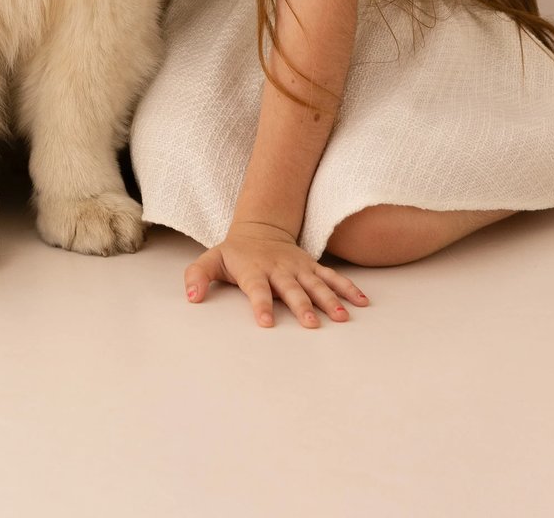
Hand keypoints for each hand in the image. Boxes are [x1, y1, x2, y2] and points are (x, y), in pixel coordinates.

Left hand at [184, 220, 367, 328]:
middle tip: (312, 325)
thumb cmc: (234, 254)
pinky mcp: (312, 268)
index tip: (267, 322)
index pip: (257, 288)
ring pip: (316, 284)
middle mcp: (279, 269)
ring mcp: (299, 268)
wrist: (259, 229)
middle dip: (302, 306)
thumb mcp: (211, 260)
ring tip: (343, 317)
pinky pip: (333, 278)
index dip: (261, 304)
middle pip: (291, 289)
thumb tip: (191, 297)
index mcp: (254, 269)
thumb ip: (198, 276)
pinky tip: (362, 303)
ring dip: (330, 300)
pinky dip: (348, 288)